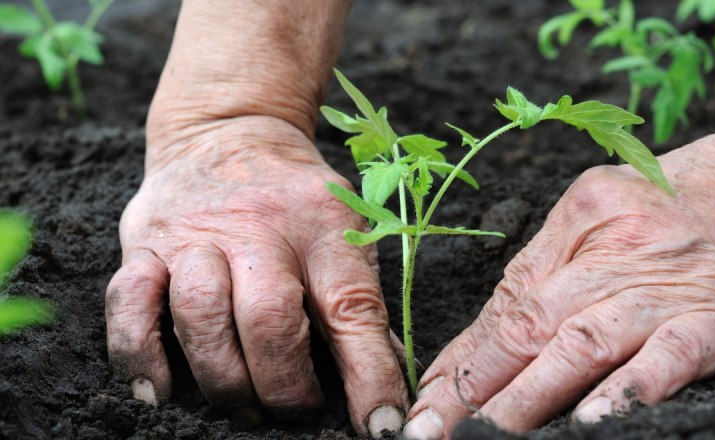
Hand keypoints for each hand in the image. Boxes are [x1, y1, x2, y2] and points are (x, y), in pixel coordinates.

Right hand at [105, 116, 407, 437]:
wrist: (230, 131)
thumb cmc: (297, 199)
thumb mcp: (344, 231)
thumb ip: (358, 303)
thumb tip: (384, 384)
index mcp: (323, 226)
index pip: (353, 308)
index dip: (370, 374)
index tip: (382, 426)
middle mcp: (258, 228)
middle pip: (269, 318)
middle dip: (284, 385)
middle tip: (296, 411)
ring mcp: (194, 235)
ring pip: (201, 315)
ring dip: (224, 379)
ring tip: (244, 406)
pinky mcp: (144, 244)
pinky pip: (129, 303)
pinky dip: (140, 356)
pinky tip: (160, 392)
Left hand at [403, 106, 714, 438]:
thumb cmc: (687, 200)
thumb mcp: (607, 212)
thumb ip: (555, 269)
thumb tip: (491, 338)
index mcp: (578, 219)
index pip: (506, 300)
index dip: (463, 356)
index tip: (428, 398)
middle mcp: (612, 247)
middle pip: (529, 323)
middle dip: (474, 385)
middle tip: (432, 430)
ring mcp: (665, 282)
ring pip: (581, 342)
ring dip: (528, 397)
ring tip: (488, 436)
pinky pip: (667, 356)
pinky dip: (626, 389)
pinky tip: (591, 422)